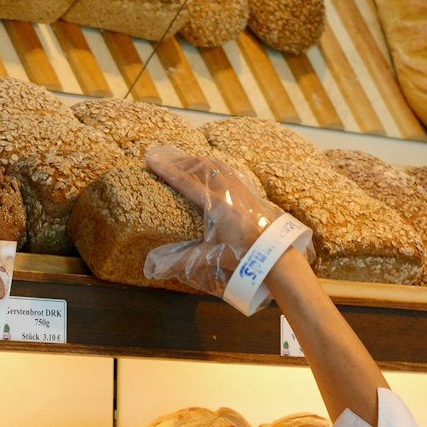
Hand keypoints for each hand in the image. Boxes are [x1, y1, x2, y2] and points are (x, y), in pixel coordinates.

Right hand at [143, 146, 306, 313]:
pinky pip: (228, 168)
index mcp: (216, 205)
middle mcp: (228, 191)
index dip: (166, 170)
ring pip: (214, 164)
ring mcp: (240, 187)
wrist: (276, 253)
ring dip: (194, 161)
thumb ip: (181, 260)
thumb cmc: (242, 256)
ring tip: (180, 160)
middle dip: (177, 161)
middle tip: (160, 157)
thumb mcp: (210, 258)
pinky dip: (212, 164)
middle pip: (199, 167)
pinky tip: (209, 166)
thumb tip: (153, 270)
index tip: (151, 159)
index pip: (186, 181)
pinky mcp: (249, 189)